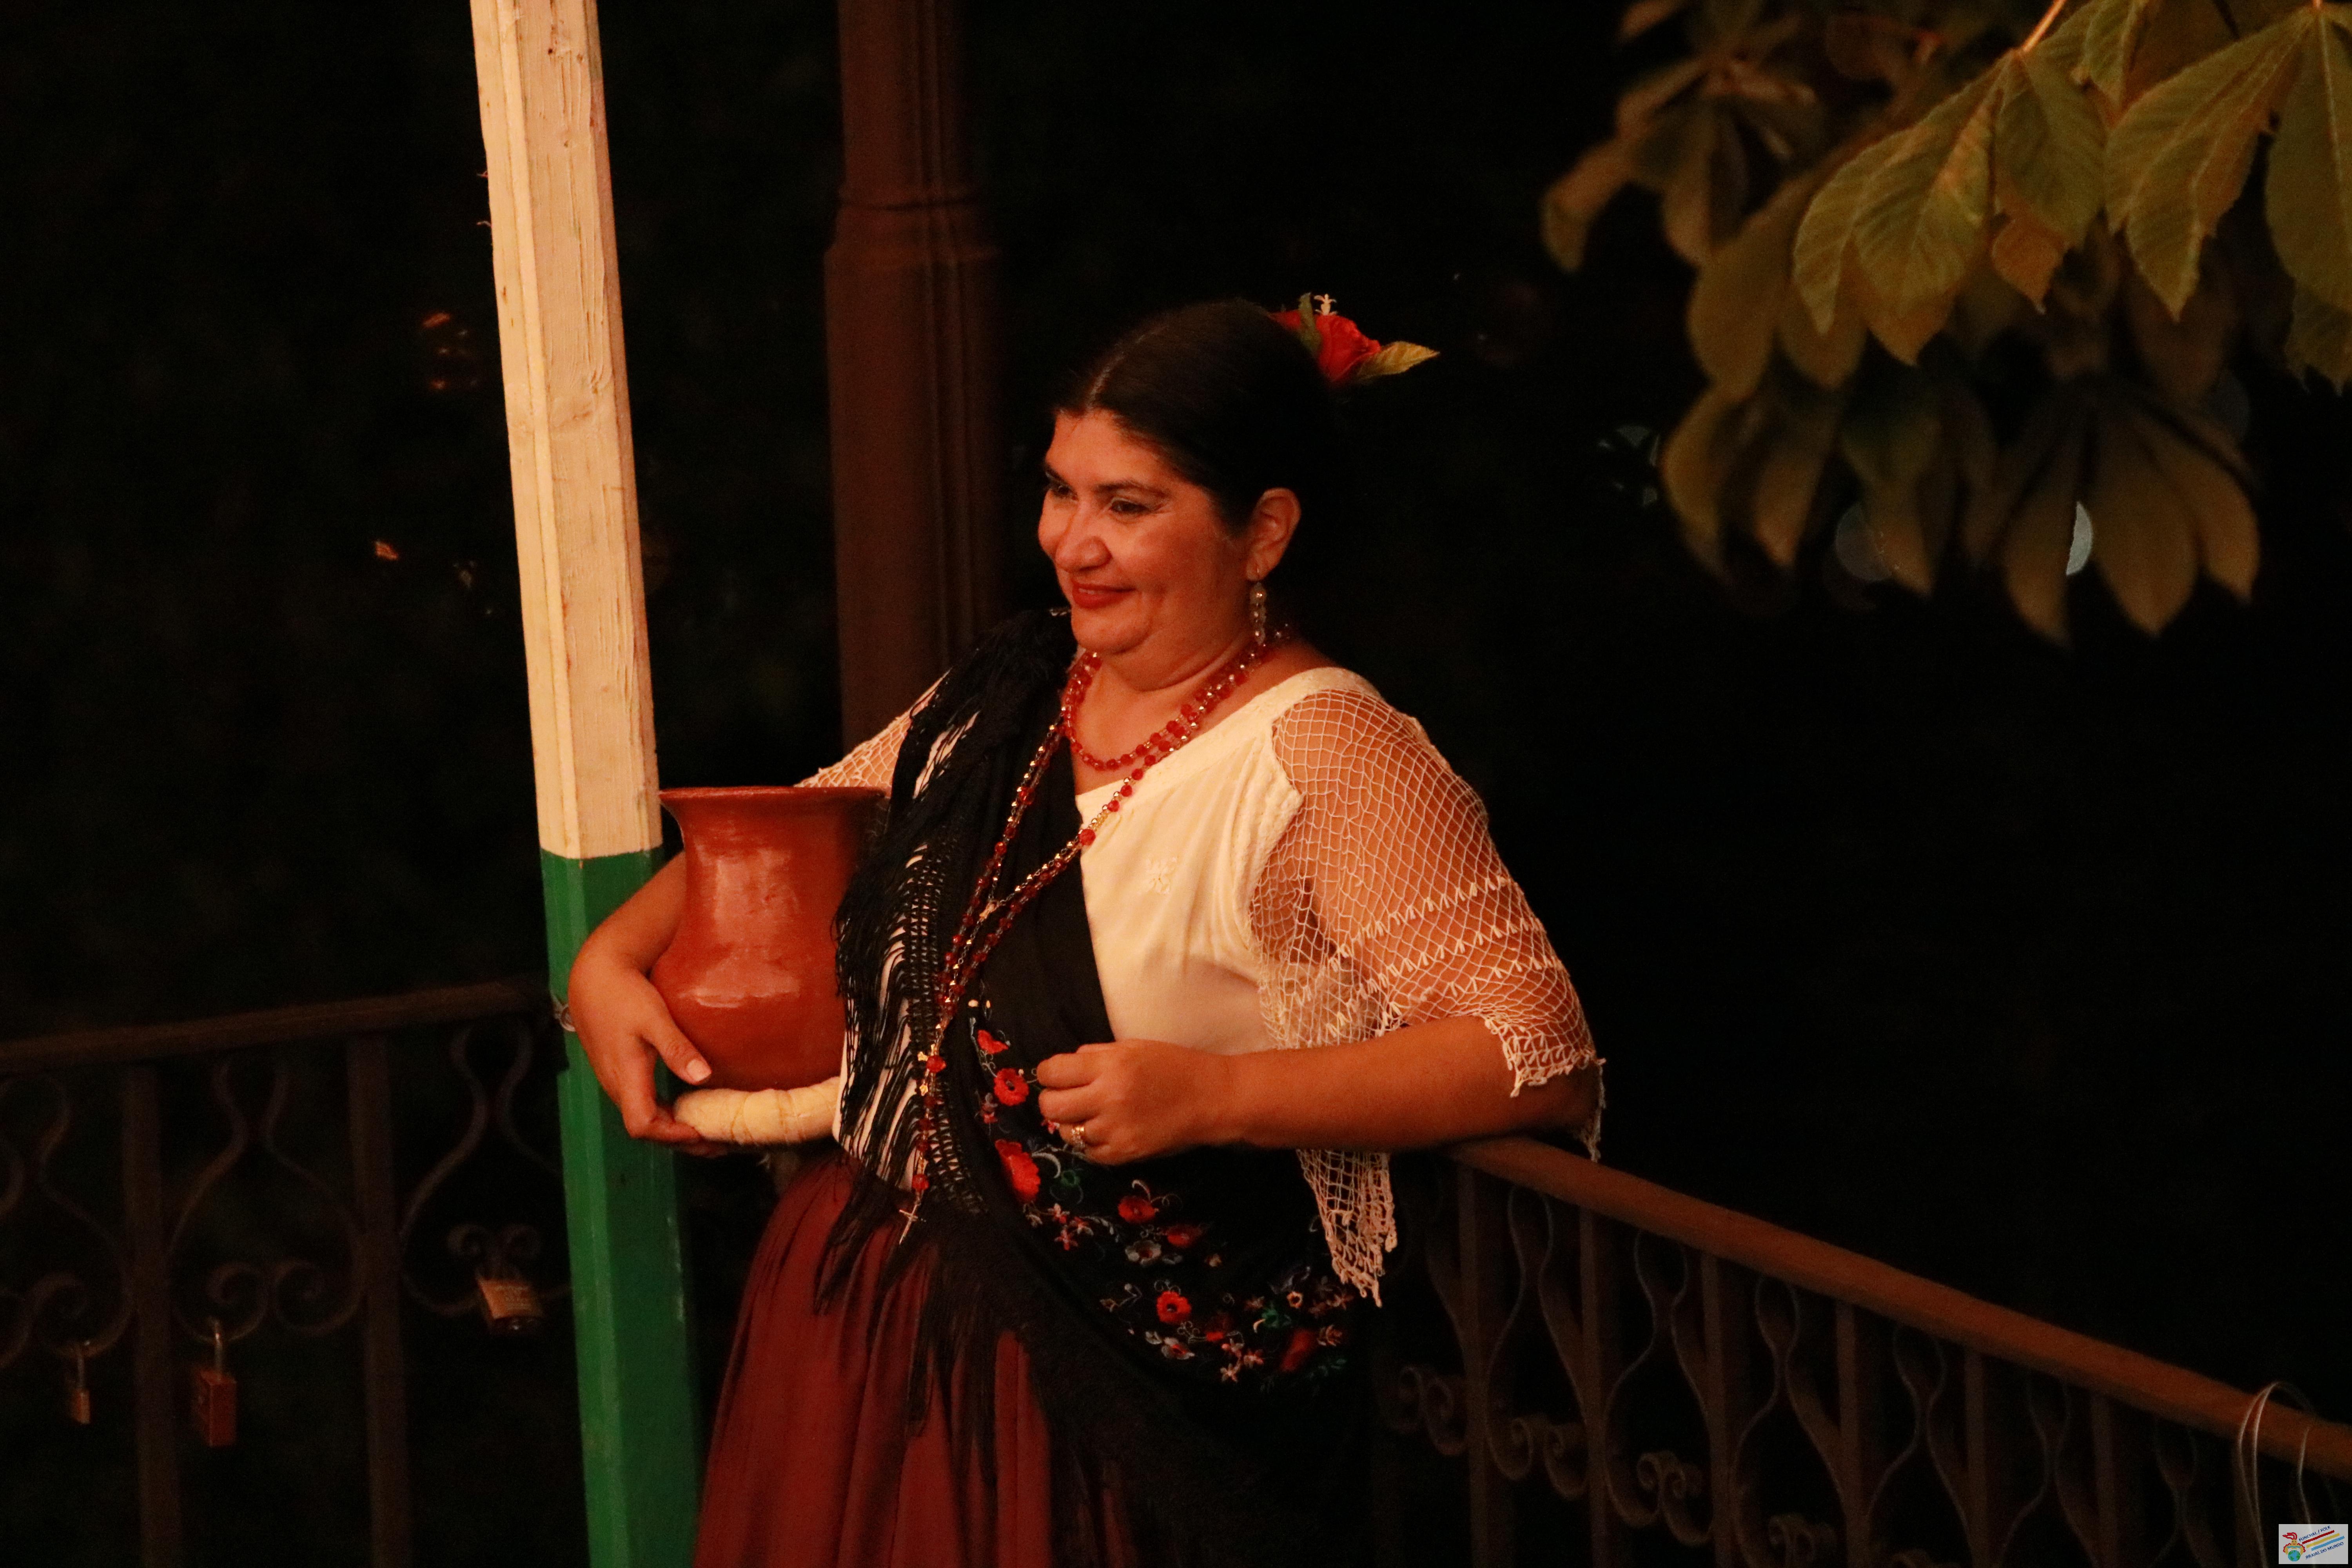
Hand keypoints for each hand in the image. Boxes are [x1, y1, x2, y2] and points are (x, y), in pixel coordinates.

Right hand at [565, 945, 726, 1156]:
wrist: (594, 978)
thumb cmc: (624, 996)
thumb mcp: (654, 1019)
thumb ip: (676, 1049)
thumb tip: (703, 1078)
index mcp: (625, 1077)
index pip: (643, 1126)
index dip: (672, 1136)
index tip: (704, 1134)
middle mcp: (618, 1087)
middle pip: (646, 1130)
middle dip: (681, 1140)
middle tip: (719, 1142)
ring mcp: (617, 1082)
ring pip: (645, 1119)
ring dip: (675, 1130)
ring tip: (709, 1132)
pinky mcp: (620, 1074)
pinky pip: (643, 1105)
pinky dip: (667, 1115)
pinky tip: (689, 1108)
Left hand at [1033, 1040, 1236, 1164]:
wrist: (1211, 1098)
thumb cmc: (1173, 1066)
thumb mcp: (1132, 1048)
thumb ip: (1095, 1055)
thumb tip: (1061, 1069)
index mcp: (1108, 1065)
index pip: (1051, 1072)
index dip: (1050, 1073)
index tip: (1059, 1076)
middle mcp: (1107, 1097)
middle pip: (1051, 1106)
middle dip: (1054, 1100)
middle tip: (1069, 1098)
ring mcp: (1114, 1129)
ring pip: (1066, 1132)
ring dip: (1074, 1123)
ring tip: (1093, 1114)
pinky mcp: (1124, 1154)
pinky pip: (1088, 1153)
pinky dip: (1092, 1143)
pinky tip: (1107, 1130)